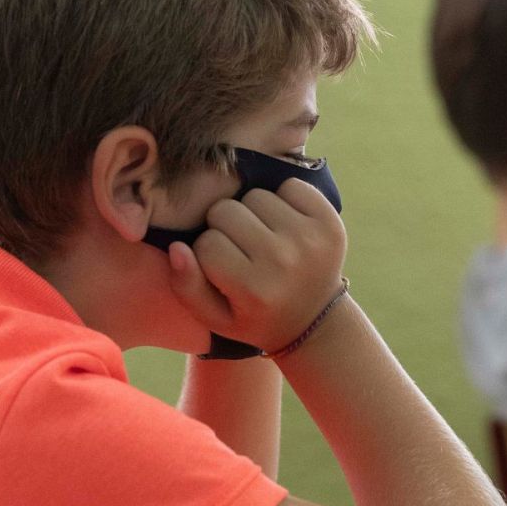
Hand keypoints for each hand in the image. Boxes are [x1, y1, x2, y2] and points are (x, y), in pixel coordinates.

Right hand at [165, 179, 346, 351]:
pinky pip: (291, 186)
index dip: (207, 252)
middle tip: (241, 249)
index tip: (221, 268)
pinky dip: (284, 199)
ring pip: (256, 196)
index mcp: (254, 289)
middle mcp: (283, 261)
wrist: (314, 320)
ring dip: (253, 213)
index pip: (206, 243)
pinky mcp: (330, 222)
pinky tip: (284, 225)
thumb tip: (176, 248)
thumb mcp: (215, 316)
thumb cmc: (255, 316)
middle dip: (225, 228)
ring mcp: (310, 238)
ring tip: (263, 237)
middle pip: (226, 211)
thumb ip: (187, 287)